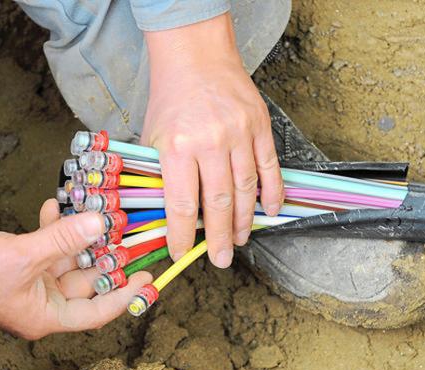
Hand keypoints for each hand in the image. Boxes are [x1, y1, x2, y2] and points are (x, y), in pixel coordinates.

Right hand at [0, 199, 151, 339]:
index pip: (97, 312)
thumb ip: (65, 239)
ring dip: (78, 235)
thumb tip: (101, 224)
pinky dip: (54, 228)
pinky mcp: (21, 264)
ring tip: (93, 212)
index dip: (125, 295)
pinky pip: (47, 247)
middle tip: (124, 234)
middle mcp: (42, 302)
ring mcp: (31, 283)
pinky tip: (57, 206)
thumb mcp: (26, 255)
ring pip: (68, 259)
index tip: (146, 277)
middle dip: (103, 255)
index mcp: (46, 316)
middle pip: (85, 281)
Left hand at [141, 13, 283, 267]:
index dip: (183, 235)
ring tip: (240, 239)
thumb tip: (171, 213)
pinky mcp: (260, 127)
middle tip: (221, 258)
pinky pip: (270, 168)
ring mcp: (239, 134)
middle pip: (219, 203)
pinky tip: (271, 210)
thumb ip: (160, 173)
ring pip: (246, 190)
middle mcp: (210, 143)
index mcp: (177, 147)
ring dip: (245, 221)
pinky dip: (272, 193)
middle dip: (220, 237)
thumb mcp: (152, 136)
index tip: (183, 253)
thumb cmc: (171, 98)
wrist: (196, 56)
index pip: (182, 204)